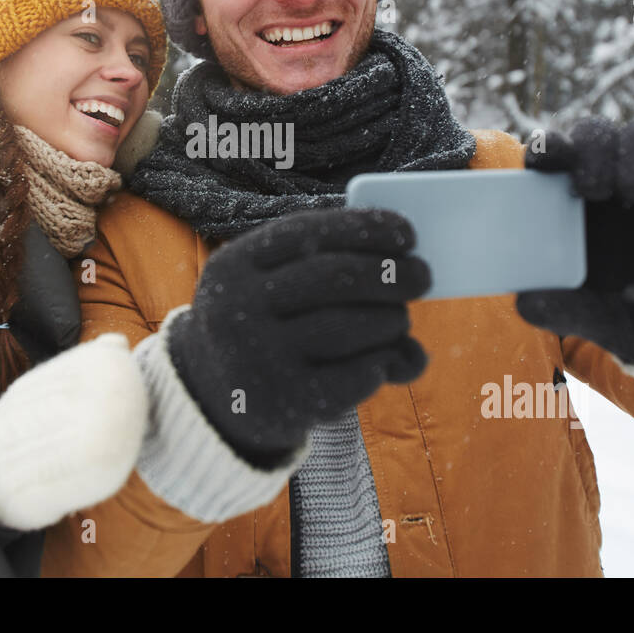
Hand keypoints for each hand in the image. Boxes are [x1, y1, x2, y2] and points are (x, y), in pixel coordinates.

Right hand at [168, 208, 430, 467]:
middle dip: (390, 273)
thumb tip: (404, 282)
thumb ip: (331, 278)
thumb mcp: (275, 293)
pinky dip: (381, 364)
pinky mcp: (284, 404)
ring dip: (391, 321)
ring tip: (398, 322)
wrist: (210, 398)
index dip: (365, 228)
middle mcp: (238, 308)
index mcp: (234, 266)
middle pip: (335, 277)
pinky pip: (355, 377)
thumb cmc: (264, 328)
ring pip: (350, 326)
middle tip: (423, 276)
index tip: (408, 234)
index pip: (308, 233)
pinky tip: (382, 362)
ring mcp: (258, 358)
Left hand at [516, 98, 633, 374]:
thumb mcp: (587, 313)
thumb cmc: (626, 309)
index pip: (552, 159)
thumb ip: (555, 306)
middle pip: (594, 135)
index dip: (546, 149)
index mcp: (572, 199)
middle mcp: (612, 175)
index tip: (543, 157)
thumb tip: (524, 302)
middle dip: (591, 152)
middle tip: (592, 188)